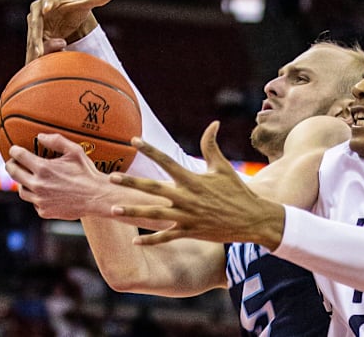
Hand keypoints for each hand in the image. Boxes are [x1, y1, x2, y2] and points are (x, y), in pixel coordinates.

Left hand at [5, 133, 112, 219]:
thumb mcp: (75, 151)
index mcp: (43, 168)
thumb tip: (40, 136)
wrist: (97, 197)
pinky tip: (45, 192)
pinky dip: (36, 196)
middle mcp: (38, 184)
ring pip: (21, 189)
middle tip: (13, 162)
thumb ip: (57, 141)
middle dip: (11, 165)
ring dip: (23, 182)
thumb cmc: (87, 173)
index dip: (15, 150)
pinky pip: (34, 202)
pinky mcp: (44, 211)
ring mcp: (40, 199)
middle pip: (13, 172)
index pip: (18, 156)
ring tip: (29, 178)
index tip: (15, 149)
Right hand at [25, 0, 121, 63]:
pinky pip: (35, 48)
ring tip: (41, 56)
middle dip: (37, 35)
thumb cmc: (75, 8)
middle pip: (35, 24)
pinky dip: (39, 55)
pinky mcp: (35, 39)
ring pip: (34, 38)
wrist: (67, 19)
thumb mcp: (87, 3)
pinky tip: (43, 62)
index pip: (46, 1)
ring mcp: (34, 27)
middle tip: (38, 47)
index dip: (47, 4)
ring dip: (37, 47)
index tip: (46, 9)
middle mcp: (37, 12)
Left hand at [110, 122, 285, 248]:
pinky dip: (151, 240)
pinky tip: (136, 241)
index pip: (167, 162)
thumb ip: (212, 146)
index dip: (150, 150)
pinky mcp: (190, 232)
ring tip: (113, 210)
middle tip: (112, 178)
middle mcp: (187, 198)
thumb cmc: (238, 191)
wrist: (252, 219)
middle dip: (131, 183)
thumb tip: (213, 123)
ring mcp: (187, 217)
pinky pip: (167, 237)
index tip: (133, 140)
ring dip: (133, 213)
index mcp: (194, 180)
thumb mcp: (224, 167)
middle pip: (153, 189)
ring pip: (155, 215)